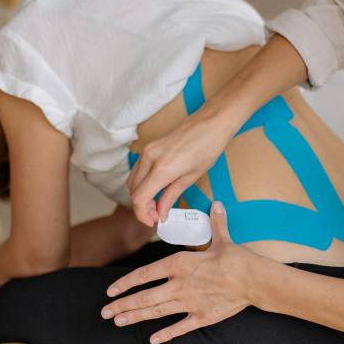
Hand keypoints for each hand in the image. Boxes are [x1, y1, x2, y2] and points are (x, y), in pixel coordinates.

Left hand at [99, 201, 263, 343]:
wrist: (254, 280)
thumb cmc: (238, 259)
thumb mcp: (223, 239)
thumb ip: (215, 223)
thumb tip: (216, 204)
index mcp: (180, 264)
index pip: (145, 273)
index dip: (126, 282)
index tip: (111, 290)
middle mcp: (179, 284)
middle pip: (145, 297)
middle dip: (122, 305)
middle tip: (105, 312)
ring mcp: (189, 302)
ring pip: (156, 312)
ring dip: (135, 317)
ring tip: (118, 322)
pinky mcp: (202, 317)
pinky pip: (180, 328)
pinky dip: (165, 334)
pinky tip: (152, 339)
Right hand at [127, 109, 235, 225]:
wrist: (211, 122)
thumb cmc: (208, 148)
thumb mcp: (191, 177)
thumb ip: (171, 196)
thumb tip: (161, 213)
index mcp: (162, 169)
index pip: (139, 198)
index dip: (143, 214)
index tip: (154, 222)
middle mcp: (150, 158)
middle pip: (133, 191)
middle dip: (142, 207)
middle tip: (158, 215)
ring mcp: (147, 150)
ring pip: (133, 180)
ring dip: (141, 195)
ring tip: (158, 204)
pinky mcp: (149, 147)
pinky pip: (138, 169)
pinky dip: (143, 183)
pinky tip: (156, 189)